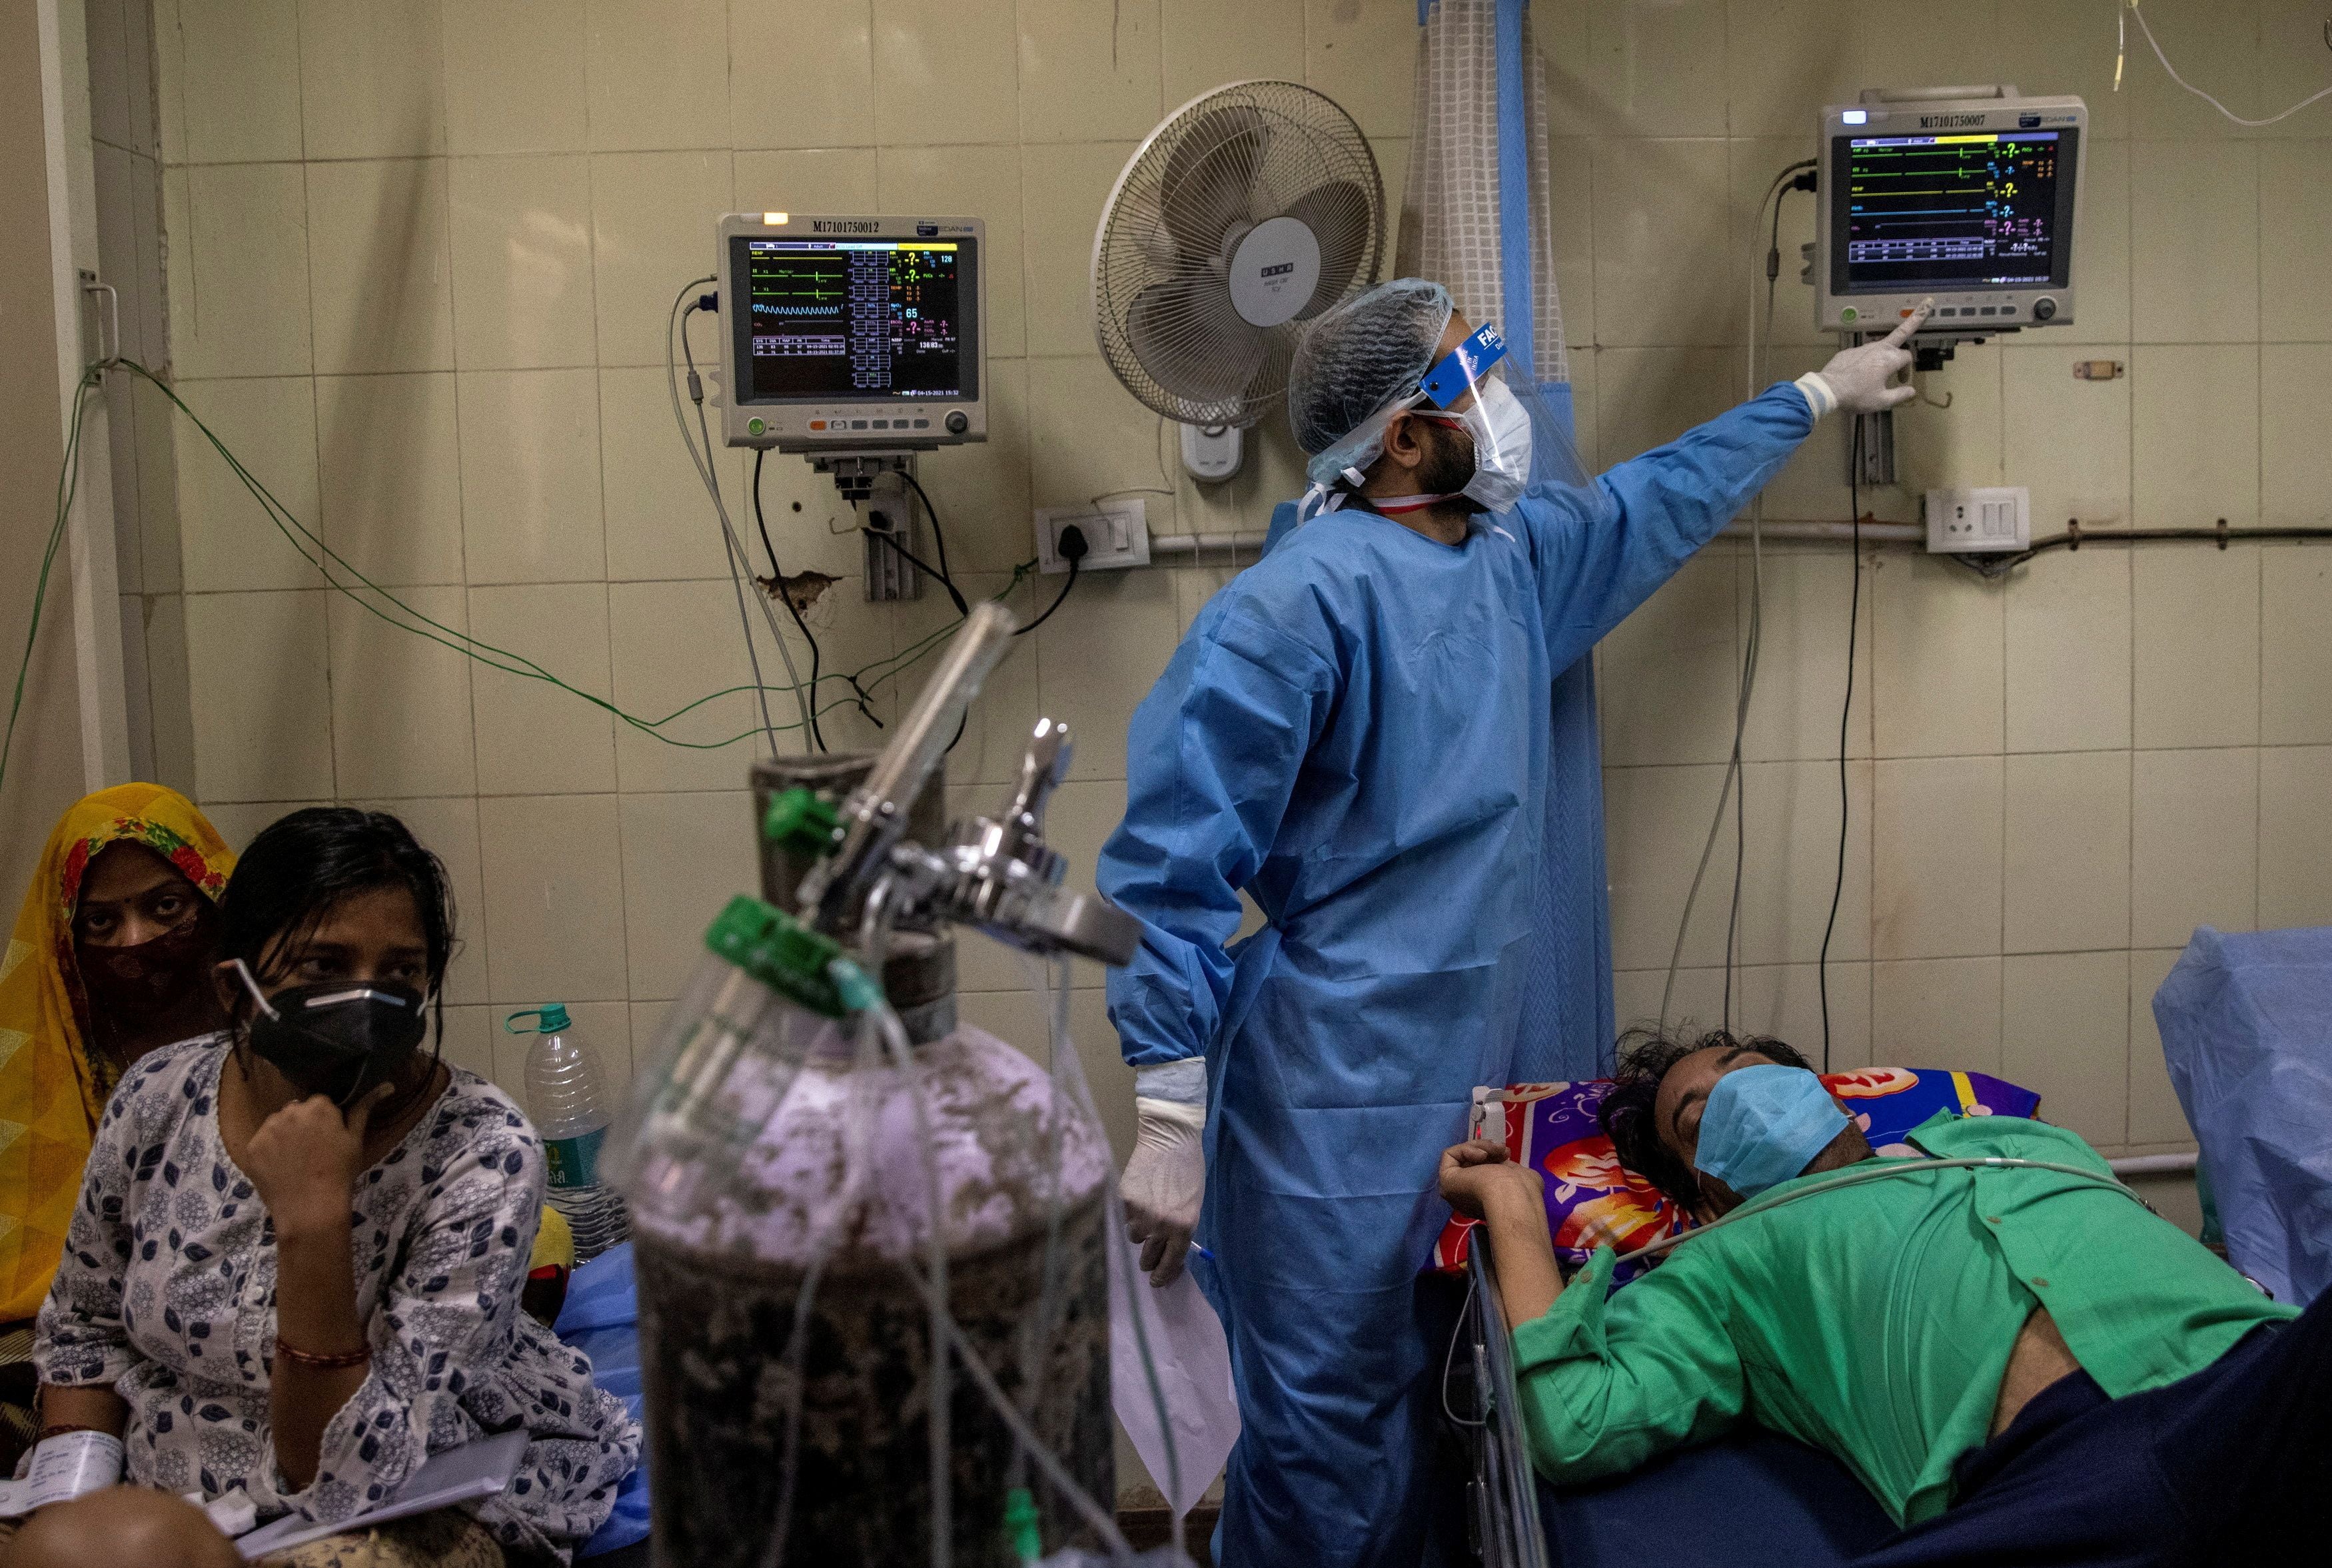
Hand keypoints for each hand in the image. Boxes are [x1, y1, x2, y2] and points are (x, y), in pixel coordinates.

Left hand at [241, 1083, 392, 1236]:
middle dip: (303, 1125)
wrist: (311, 1209)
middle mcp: (289, 1111)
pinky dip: (268, 1153)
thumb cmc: (340, 1173)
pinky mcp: (251, 1148)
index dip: (326, 1121)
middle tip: (313, 1151)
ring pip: (276, 1125)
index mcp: (318, 1106)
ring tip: (295, 1161)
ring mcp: (267, 1130)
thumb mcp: (356, 1140)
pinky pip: (260, 1144)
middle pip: (296, 1111)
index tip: (329, 1139)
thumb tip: (387, 1085)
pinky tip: (280, 1169)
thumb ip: (363, 1109)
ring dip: (284, 1136)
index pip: (320, 1103)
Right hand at [1123, 1096, 1203, 1286]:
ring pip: (1135, 1237)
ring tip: (1149, 1213)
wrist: (1170, 1138)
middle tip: (1149, 1258)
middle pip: (1148, 1257)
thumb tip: (1171, 1252)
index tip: (1158, 1283)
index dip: (1164, 1275)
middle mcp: (1161, 1225)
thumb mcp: (1194, 1203)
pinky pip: (1127, 1218)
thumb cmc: (1189, 1170)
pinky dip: (1133, 1214)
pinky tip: (1142, 1197)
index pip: (1172, 1261)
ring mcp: (1141, 1213)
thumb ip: (1183, 1229)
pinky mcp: (1125, 1201)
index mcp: (1183, 1226)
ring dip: (1141, 1232)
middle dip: (1150, 1260)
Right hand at [1438, 1138, 1543, 1221]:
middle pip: (1471, 1163)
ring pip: (1461, 1158)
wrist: (1511, 1196)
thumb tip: (1504, 1167)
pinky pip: (1450, 1155)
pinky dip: (1466, 1148)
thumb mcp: (1519, 1176)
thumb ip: (1509, 1171)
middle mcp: (1467, 1197)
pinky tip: (1482, 1154)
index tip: (1506, 1153)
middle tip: (1501, 1148)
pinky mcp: (1445, 1180)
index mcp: (1485, 1201)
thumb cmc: (1520, 1190)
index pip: (1482, 1171)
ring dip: (1480, 1146)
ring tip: (1495, 1149)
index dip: (1493, 1157)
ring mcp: (1455, 1190)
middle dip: (1487, 1150)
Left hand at [1811, 302, 1929, 414]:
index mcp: (1889, 359)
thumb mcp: (1881, 401)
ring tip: (1884, 361)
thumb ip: (1899, 396)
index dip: (1907, 370)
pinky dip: (1866, 361)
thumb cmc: (1856, 396)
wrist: (1827, 390)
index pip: (1907, 358)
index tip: (1902, 381)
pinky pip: (1862, 355)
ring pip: (1880, 346)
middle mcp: (1878, 348)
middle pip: (1901, 331)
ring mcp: (1862, 348)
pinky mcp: (1849, 352)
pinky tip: (1858, 374)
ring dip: (1886, 352)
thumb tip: (1911, 391)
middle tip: (1928, 302)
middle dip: (1916, 317)